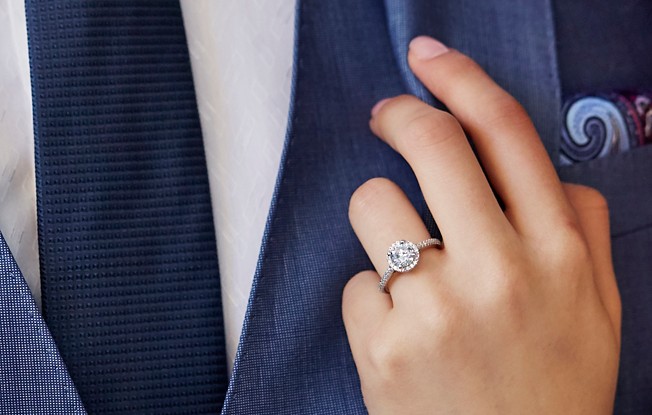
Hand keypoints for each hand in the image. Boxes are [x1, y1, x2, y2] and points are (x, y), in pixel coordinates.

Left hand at [342, 36, 620, 414]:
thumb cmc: (551, 389)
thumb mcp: (596, 310)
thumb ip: (582, 231)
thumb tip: (547, 173)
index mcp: (558, 253)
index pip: (505, 133)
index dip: (462, 79)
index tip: (431, 59)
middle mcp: (499, 270)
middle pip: (432, 144)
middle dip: (400, 114)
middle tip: (386, 115)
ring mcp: (436, 307)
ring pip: (374, 203)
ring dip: (379, 215)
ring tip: (404, 263)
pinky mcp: (383, 343)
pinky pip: (355, 282)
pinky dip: (371, 298)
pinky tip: (401, 333)